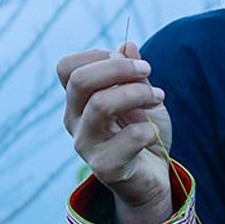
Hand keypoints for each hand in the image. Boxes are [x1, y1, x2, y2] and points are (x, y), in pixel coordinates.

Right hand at [57, 41, 173, 223]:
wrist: (152, 177)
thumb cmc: (143, 133)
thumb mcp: (141, 96)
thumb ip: (133, 74)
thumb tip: (127, 45)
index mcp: (78, 101)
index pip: (67, 68)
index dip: (98, 55)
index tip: (129, 60)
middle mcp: (74, 121)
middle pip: (80, 81)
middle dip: (120, 68)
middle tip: (148, 71)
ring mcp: (86, 145)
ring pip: (101, 105)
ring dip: (137, 94)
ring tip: (158, 98)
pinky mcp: (105, 167)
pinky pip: (129, 137)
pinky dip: (148, 130)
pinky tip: (153, 135)